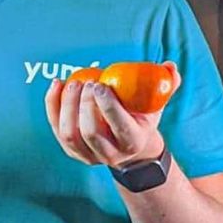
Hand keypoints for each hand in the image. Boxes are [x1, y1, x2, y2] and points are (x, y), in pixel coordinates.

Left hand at [45, 61, 181, 167]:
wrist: (129, 146)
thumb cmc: (141, 118)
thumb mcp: (156, 104)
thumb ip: (166, 85)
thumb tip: (170, 67)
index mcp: (133, 141)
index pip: (119, 126)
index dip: (107, 106)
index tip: (100, 85)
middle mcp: (110, 154)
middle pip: (91, 132)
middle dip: (85, 105)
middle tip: (86, 82)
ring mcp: (88, 155)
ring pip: (70, 134)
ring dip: (67, 106)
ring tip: (72, 83)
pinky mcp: (71, 150)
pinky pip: (56, 128)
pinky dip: (52, 105)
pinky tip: (57, 84)